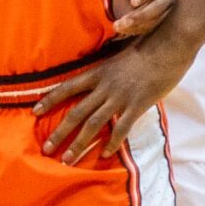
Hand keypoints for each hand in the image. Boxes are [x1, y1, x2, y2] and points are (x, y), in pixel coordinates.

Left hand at [34, 31, 192, 162]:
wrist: (169, 45)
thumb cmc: (146, 47)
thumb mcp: (118, 56)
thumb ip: (107, 71)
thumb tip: (99, 78)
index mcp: (97, 72)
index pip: (67, 87)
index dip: (50, 99)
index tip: (34, 111)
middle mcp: (104, 86)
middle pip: (76, 113)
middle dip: (59, 133)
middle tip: (46, 149)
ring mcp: (120, 97)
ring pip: (93, 124)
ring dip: (79, 144)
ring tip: (68, 160)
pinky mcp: (138, 104)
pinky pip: (122, 128)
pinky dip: (112, 142)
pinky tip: (105, 155)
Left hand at [110, 0, 179, 37]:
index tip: (133, 2)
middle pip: (157, 7)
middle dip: (140, 15)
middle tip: (123, 21)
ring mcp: (169, 9)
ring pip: (155, 20)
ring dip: (136, 25)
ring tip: (119, 26)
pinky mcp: (164, 20)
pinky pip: (152, 27)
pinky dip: (137, 29)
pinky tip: (124, 29)